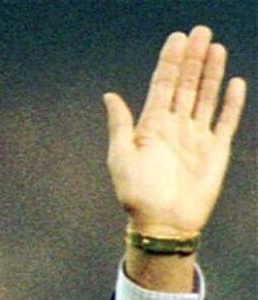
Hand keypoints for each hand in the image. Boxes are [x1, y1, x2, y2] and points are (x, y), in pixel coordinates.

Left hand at [104, 25, 245, 238]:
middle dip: (193, 59)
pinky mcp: (215, 151)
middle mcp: (175, 127)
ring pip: (205, 97)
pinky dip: (231, 103)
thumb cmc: (136, 194)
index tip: (177, 38)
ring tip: (215, 47)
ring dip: (211, 72)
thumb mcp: (121, 157)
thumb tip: (109, 95)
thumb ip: (120, 124)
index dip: (170, 62)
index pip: (162, 86)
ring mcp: (196, 137)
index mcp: (151, 126)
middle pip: (186, 85)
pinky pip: (225, 121)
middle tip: (200, 31)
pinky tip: (234, 82)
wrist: (162, 223)